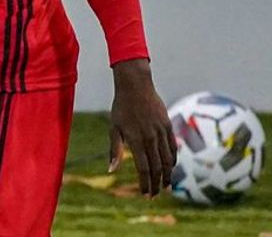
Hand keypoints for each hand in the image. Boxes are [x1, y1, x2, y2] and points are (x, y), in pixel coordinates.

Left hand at [109, 59, 176, 196]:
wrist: (135, 86)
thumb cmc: (121, 108)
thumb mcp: (114, 128)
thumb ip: (114, 150)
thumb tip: (111, 170)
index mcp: (135, 140)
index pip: (143, 168)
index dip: (146, 183)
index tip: (146, 195)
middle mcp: (150, 138)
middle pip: (157, 167)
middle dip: (157, 184)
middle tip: (155, 196)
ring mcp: (161, 132)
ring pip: (168, 160)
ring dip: (168, 175)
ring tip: (166, 187)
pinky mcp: (168, 126)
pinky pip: (173, 147)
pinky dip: (173, 160)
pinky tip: (170, 168)